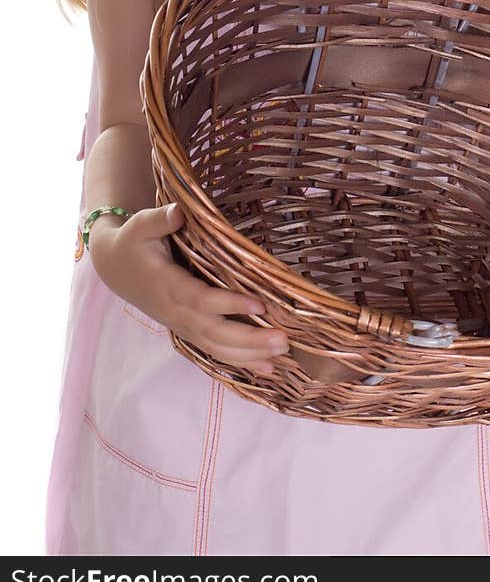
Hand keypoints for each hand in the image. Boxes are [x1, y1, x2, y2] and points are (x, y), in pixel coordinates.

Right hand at [88, 202, 287, 375]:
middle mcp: (175, 311)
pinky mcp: (188, 329)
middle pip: (214, 331)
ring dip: (250, 354)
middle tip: (283, 339)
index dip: (229, 304)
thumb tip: (178, 212)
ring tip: (282, 354)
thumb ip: (159, 220)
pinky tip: (268, 368)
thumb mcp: (140, 226)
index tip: (260, 304)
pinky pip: (215, 350)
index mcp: (167, 285)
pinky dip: (241, 361)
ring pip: (216, 346)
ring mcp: (181, 324)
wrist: (115, 267)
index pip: (201, 299)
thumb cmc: (133, 243)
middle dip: (249, 339)